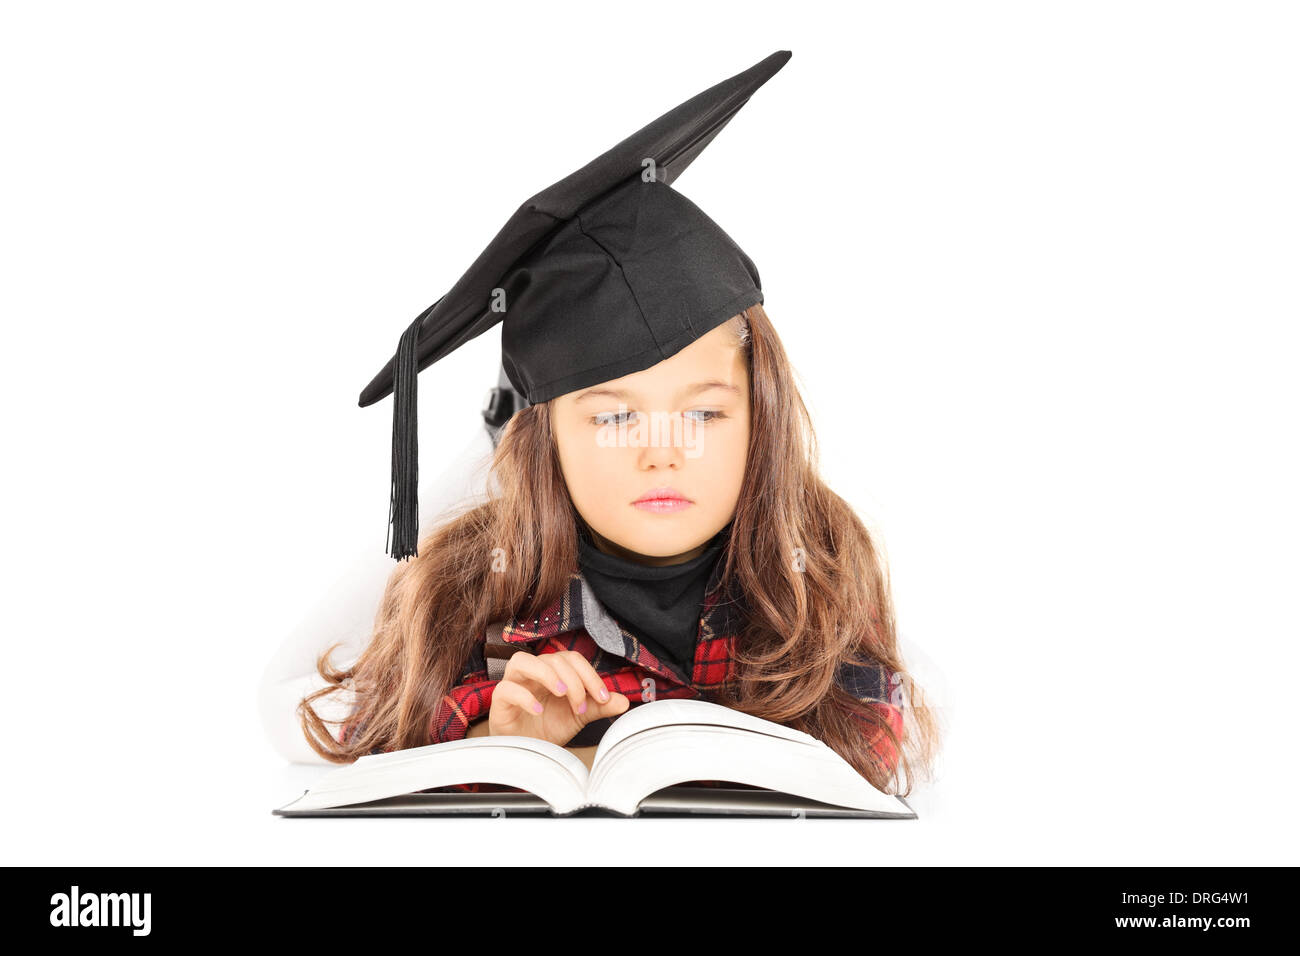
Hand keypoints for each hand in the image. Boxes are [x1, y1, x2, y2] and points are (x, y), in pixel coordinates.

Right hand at [488, 650, 628, 746]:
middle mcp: (532, 673)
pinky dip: (523, 696)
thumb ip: (598, 706)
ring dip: (546, 673)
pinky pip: (506, 689)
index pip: (571, 659)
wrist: (528, 751)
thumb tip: (623, 701)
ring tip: (562, 693)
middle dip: (573, 680)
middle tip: (582, 705)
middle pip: (552, 659)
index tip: (603, 697)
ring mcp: (514, 684)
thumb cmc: (548, 727)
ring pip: (522, 661)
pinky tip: (538, 710)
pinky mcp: (499, 702)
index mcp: (552, 672)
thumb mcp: (578, 716)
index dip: (589, 674)